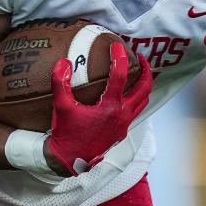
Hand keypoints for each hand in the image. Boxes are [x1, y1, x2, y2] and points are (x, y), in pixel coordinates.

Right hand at [46, 42, 151, 175]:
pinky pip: (136, 110)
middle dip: (145, 70)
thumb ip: (60, 83)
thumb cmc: (66, 134)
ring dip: (144, 85)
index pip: (120, 75)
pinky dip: (136, 98)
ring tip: (137, 73)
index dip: (119, 57)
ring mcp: (124, 124)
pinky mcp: (122, 131)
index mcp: (110, 107)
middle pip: (144, 88)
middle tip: (139, 57)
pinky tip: (125, 94)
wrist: (70, 160)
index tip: (117, 45)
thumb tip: (63, 62)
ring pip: (144, 100)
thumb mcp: (61, 107)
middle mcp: (122, 114)